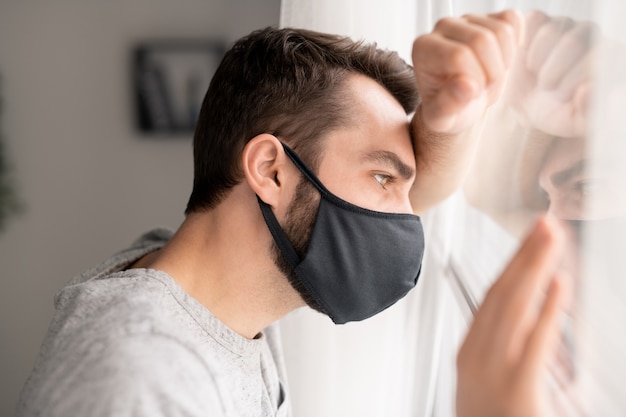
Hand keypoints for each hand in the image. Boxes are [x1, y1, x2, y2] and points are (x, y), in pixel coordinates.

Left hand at [412, 10, 522, 134]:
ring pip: (501, 31)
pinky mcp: (489, 17)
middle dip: (492, 73)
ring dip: (504, 63)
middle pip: (483, 39)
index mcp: (424, 48)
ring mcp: (467, 19)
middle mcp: (443, 27)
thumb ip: (448, 105)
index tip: (470, 95)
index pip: (460, 55)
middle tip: (483, 89)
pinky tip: (501, 61)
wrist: (463, 104)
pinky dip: (514, 45)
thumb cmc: (449, 109)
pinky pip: (513, 20)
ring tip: (489, 78)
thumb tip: (466, 86)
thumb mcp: (442, 119)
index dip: (474, 81)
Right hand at [456, 217, 566, 416]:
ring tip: (551, 239)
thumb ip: (499, 353)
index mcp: (470, 353)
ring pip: (514, 307)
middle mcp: (477, 356)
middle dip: (524, 255)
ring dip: (534, 268)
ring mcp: (494, 372)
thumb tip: (523, 322)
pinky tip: (559, 286)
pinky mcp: (517, 391)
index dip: (513, 264)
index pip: (492, 296)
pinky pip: (535, 341)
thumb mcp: (484, 386)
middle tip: (544, 224)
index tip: (528, 241)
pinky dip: (548, 309)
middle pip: (502, 293)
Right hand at [505, 11, 596, 137]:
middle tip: (546, 88)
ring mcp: (567, 25)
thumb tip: (587, 89)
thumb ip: (588, 111)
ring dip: (539, 61)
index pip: (601, 54)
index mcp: (611, 58)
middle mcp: (593, 36)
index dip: (576, 77)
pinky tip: (529, 63)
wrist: (527, 107)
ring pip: (552, 31)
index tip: (562, 97)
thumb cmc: (557, 114)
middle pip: (574, 41)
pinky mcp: (542, 20)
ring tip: (538, 76)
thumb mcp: (574, 122)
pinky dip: (526, 44)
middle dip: (554, 70)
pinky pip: (534, 21)